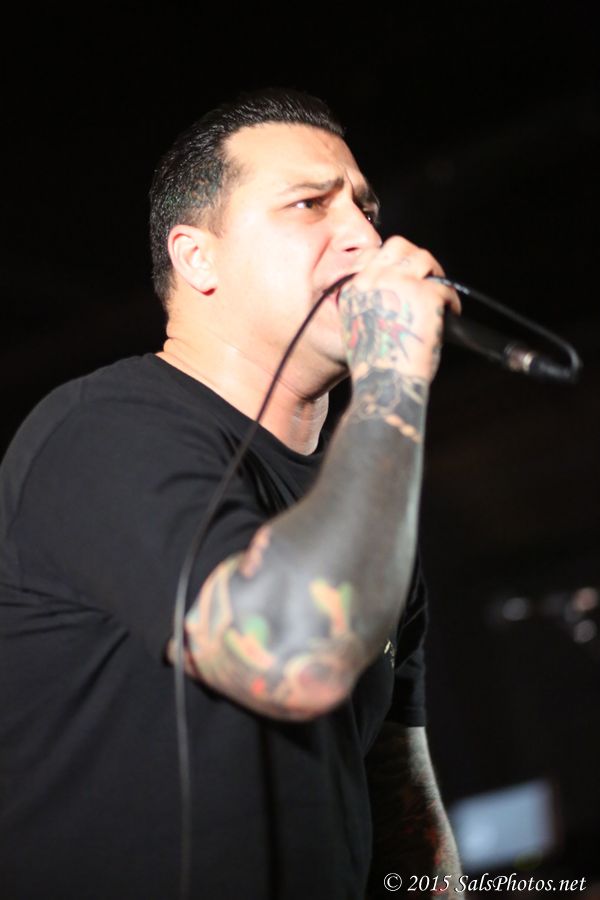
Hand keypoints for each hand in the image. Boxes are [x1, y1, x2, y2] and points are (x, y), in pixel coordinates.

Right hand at [338, 236, 460, 382]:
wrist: (384, 382)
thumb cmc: (373, 365)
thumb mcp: (356, 327)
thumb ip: (368, 303)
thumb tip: (394, 293)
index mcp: (354, 289)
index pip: (371, 255)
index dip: (390, 260)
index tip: (403, 272)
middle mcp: (374, 280)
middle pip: (398, 245)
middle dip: (415, 257)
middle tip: (427, 276)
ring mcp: (401, 284)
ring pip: (424, 259)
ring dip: (436, 274)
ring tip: (440, 294)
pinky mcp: (426, 295)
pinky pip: (444, 288)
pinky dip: (451, 301)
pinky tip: (450, 313)